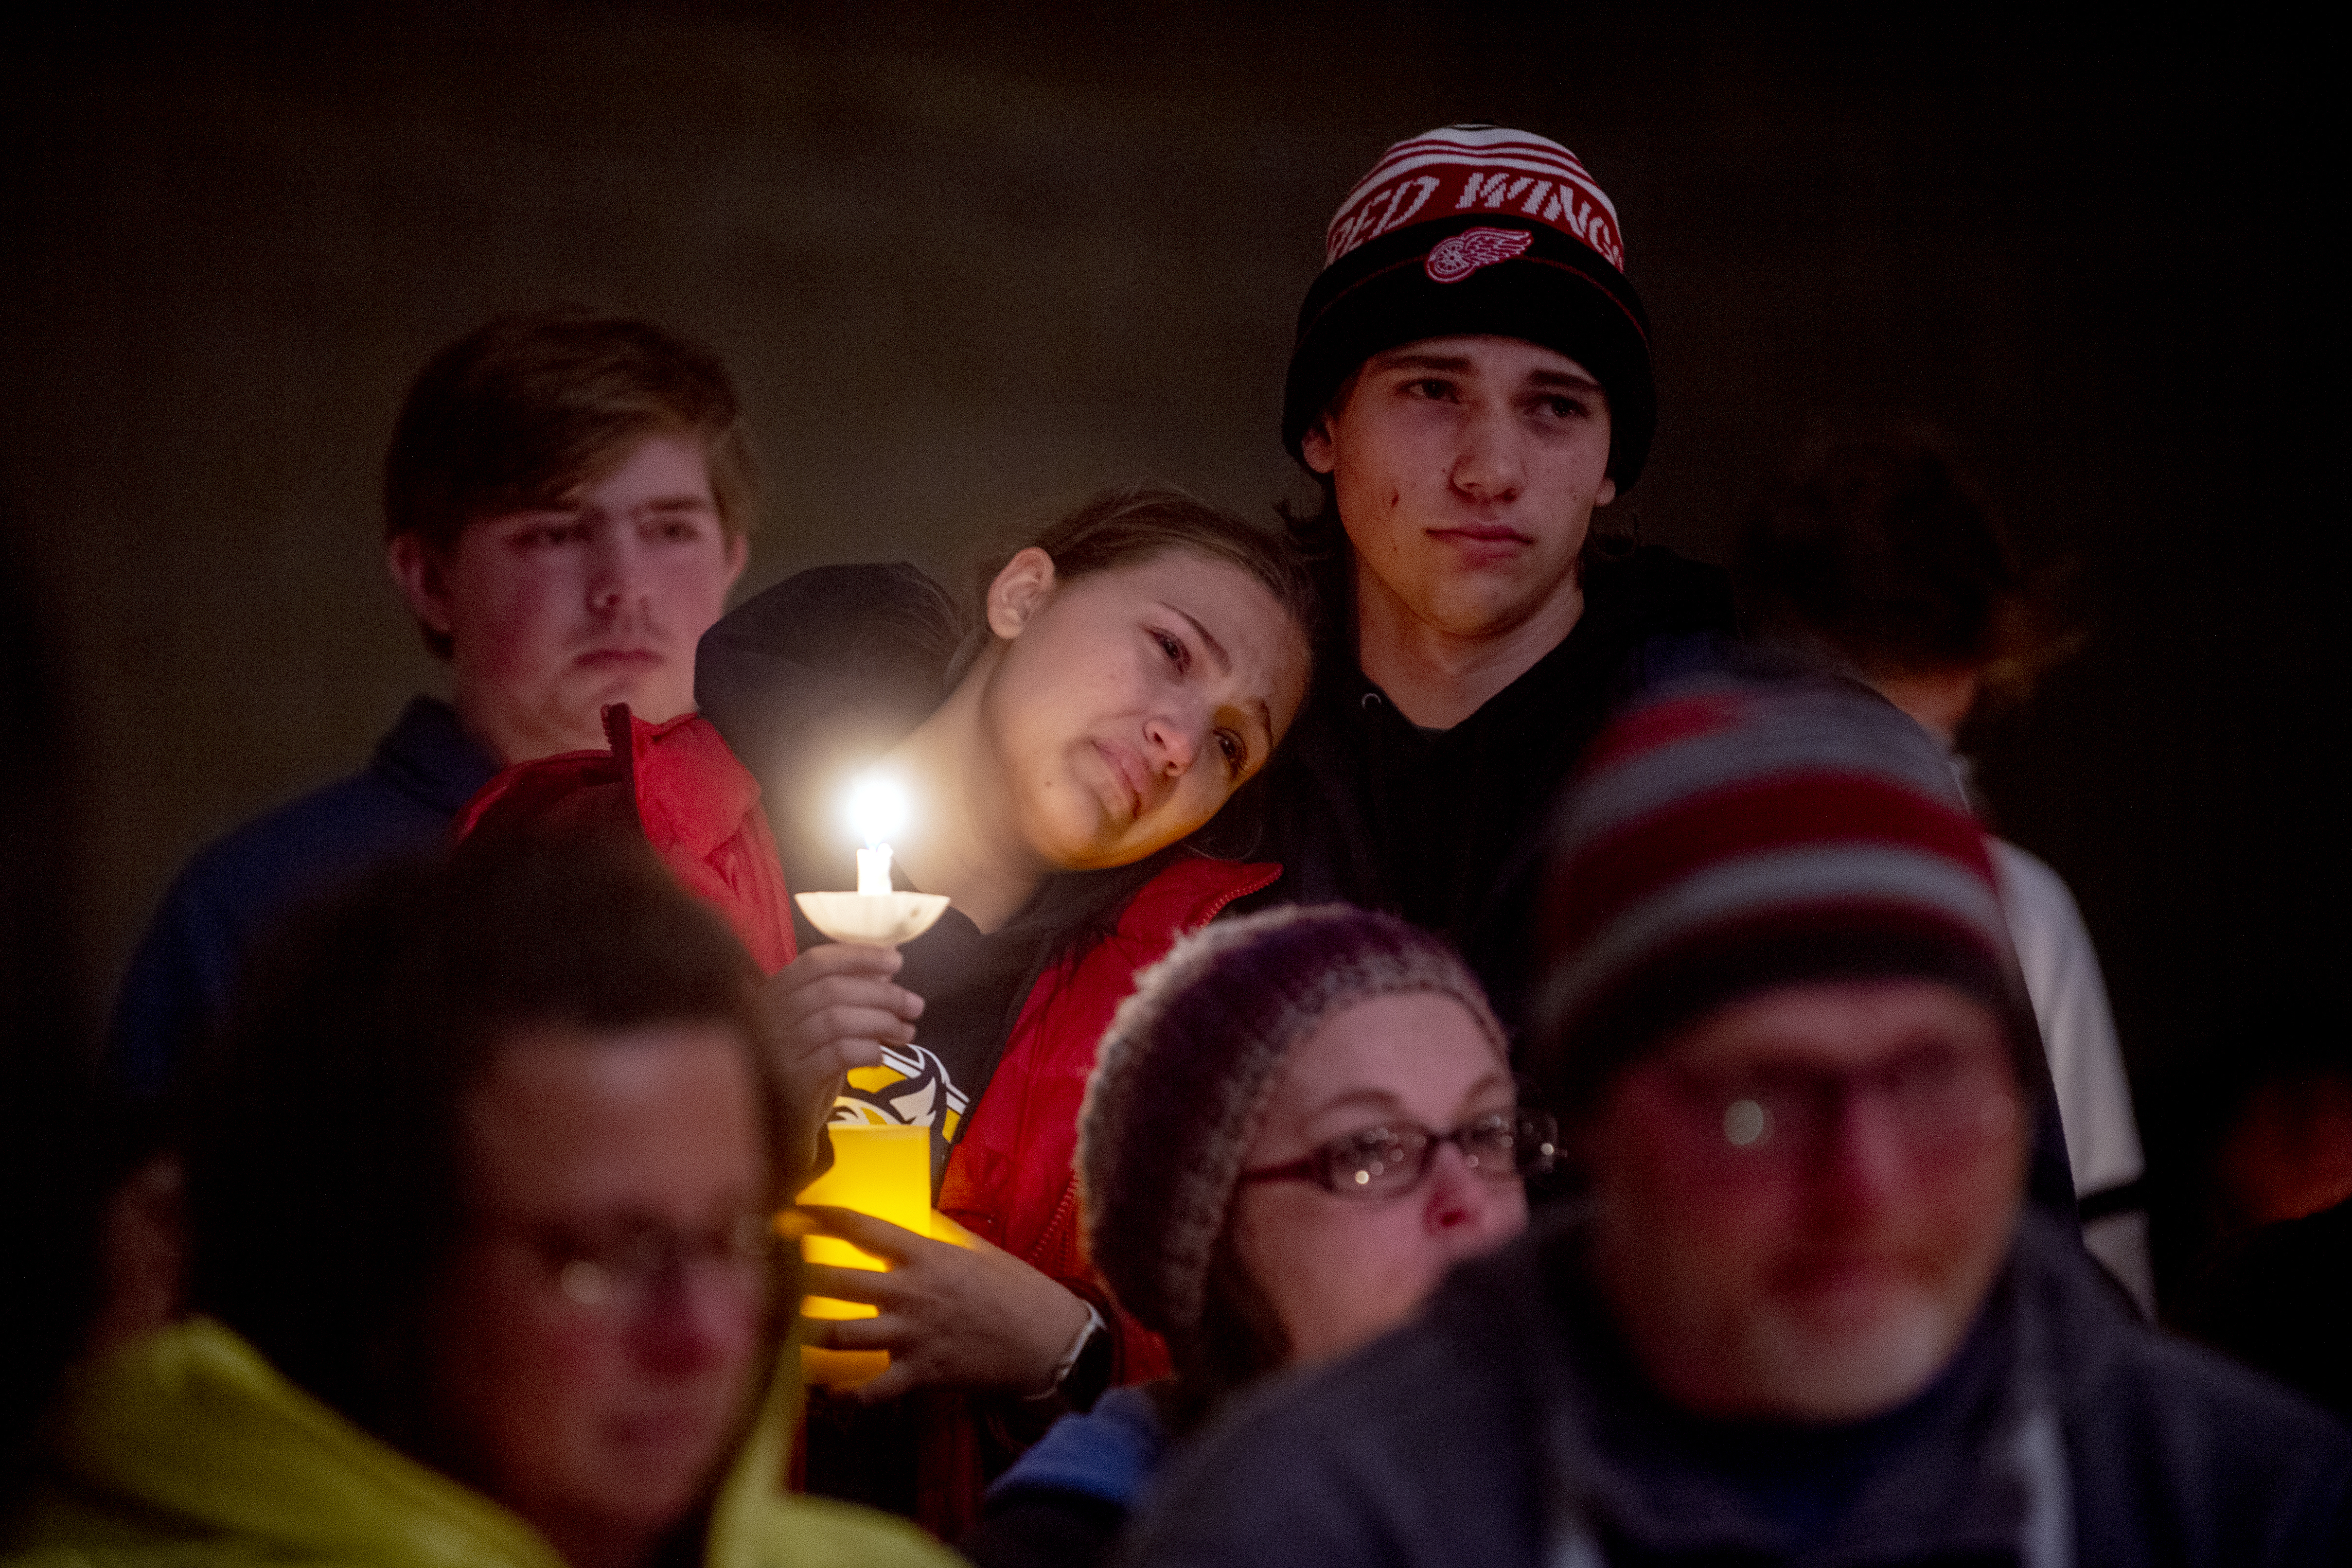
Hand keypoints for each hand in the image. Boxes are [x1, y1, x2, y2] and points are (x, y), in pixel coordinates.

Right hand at [762, 945, 923, 1174]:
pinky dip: (866, 1049)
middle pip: (831, 990)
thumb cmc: (805, 1066)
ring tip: (906, 1032)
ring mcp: (776, 1049)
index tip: (896, 960)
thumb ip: (848, 994)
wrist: (779, 1127)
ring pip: (835, 1019)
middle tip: (915, 1005)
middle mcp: (767, 1017)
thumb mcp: (824, 1025)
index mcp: (773, 994)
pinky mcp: (791, 1082)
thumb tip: (887, 963)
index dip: (858, 957)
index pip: (815, 962)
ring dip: (881, 1022)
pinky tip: (880, 1056)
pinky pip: (837, 1054)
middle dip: (882, 994)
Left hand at [797, 1205, 1092, 1404]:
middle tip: (764, 1272)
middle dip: (794, 1276)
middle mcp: (910, 1292)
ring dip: (805, 1335)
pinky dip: (844, 1396)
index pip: (862, 1227)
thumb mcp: (975, 1250)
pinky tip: (824, 1394)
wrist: (1046, 1339)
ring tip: (778, 1330)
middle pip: (836, 1281)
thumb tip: (903, 1218)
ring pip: (841, 1336)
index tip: (791, 1209)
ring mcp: (912, 1335)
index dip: (822, 1215)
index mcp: (924, 1255)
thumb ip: (935, 1234)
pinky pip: (870, 1391)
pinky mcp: (920, 1373)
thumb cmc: (1014, 1289)